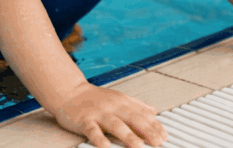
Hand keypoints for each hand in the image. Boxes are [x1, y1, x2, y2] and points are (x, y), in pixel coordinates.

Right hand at [51, 82, 167, 147]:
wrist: (68, 91)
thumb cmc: (94, 98)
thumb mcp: (118, 97)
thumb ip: (136, 104)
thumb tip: (154, 111)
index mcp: (122, 101)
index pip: (142, 113)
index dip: (155, 125)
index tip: (164, 135)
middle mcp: (112, 106)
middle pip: (133, 118)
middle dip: (147, 130)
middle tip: (158, 142)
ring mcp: (98, 113)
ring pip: (115, 124)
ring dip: (128, 135)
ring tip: (138, 146)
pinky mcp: (84, 120)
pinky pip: (93, 131)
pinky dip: (99, 139)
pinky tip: (106, 147)